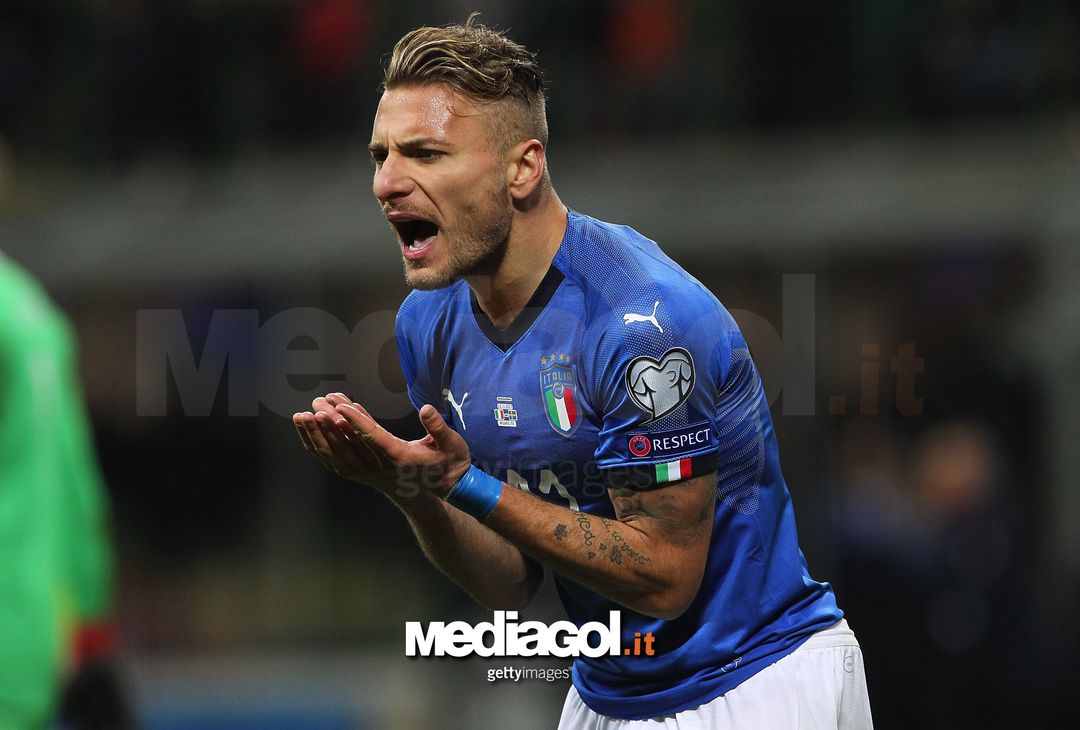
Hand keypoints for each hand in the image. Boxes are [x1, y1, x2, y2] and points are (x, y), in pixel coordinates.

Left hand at [292, 393, 471, 496]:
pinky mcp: (364, 473)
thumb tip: (426, 410)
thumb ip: (438, 427)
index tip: (340, 405)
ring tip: (304, 413)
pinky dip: (321, 445)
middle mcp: (381, 467)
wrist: (445, 487)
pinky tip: (310, 429)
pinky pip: (336, 460)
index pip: (373, 438)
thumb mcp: (452, 443)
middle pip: (349, 445)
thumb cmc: (450, 461)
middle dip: (331, 423)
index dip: (356, 422)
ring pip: (338, 454)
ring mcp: (370, 472)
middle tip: (317, 403)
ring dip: (319, 435)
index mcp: (400, 457)